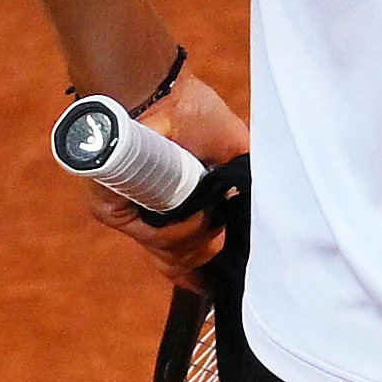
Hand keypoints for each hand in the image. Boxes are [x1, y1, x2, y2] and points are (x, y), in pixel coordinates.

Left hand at [79, 74, 250, 291]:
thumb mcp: (235, 151)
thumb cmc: (195, 114)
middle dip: (206, 259)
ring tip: (212, 216)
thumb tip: (268, 213)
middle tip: (225, 243)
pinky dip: (179, 231)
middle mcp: (152, 213)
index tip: (217, 286)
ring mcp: (132, 214)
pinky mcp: (113, 209)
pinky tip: (196, 214)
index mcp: (176, 203)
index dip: (200, 270)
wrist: (160, 94)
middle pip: (178, 262)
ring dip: (199, 240)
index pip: (183, 251)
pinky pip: (153, 238)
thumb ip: (247, 182)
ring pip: (169, 255)